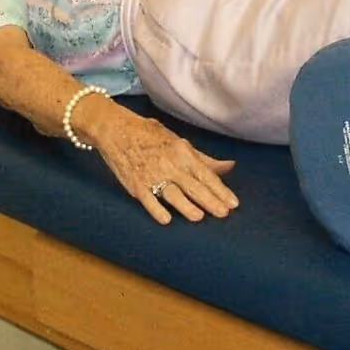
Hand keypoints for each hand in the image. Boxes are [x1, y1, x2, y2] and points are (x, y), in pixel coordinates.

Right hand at [93, 110, 239, 224]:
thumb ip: (204, 158)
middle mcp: (169, 164)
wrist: (115, 130)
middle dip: (210, 201)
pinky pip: (148, 200)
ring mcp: (152, 175)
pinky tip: (166, 220)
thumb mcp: (179, 142)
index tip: (233, 203)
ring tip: (199, 217)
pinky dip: (156, 209)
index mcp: (183, 152)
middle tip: (224, 214)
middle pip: (193, 186)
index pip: (206, 174)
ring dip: (186, 206)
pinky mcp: (136, 185)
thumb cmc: (150, 135)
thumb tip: (229, 166)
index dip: (221, 189)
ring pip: (173, 193)